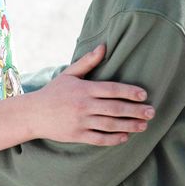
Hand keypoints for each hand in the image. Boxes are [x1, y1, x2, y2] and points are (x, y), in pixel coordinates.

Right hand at [27, 45, 154, 144]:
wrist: (33, 114)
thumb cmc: (54, 92)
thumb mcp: (69, 74)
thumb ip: (88, 62)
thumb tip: (105, 46)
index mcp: (84, 89)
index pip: (112, 89)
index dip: (129, 92)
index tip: (144, 95)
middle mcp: (84, 105)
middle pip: (115, 108)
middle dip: (136, 111)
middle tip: (152, 112)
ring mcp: (80, 122)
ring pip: (110, 125)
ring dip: (129, 126)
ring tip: (144, 126)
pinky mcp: (77, 135)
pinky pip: (99, 138)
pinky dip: (113, 139)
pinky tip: (125, 137)